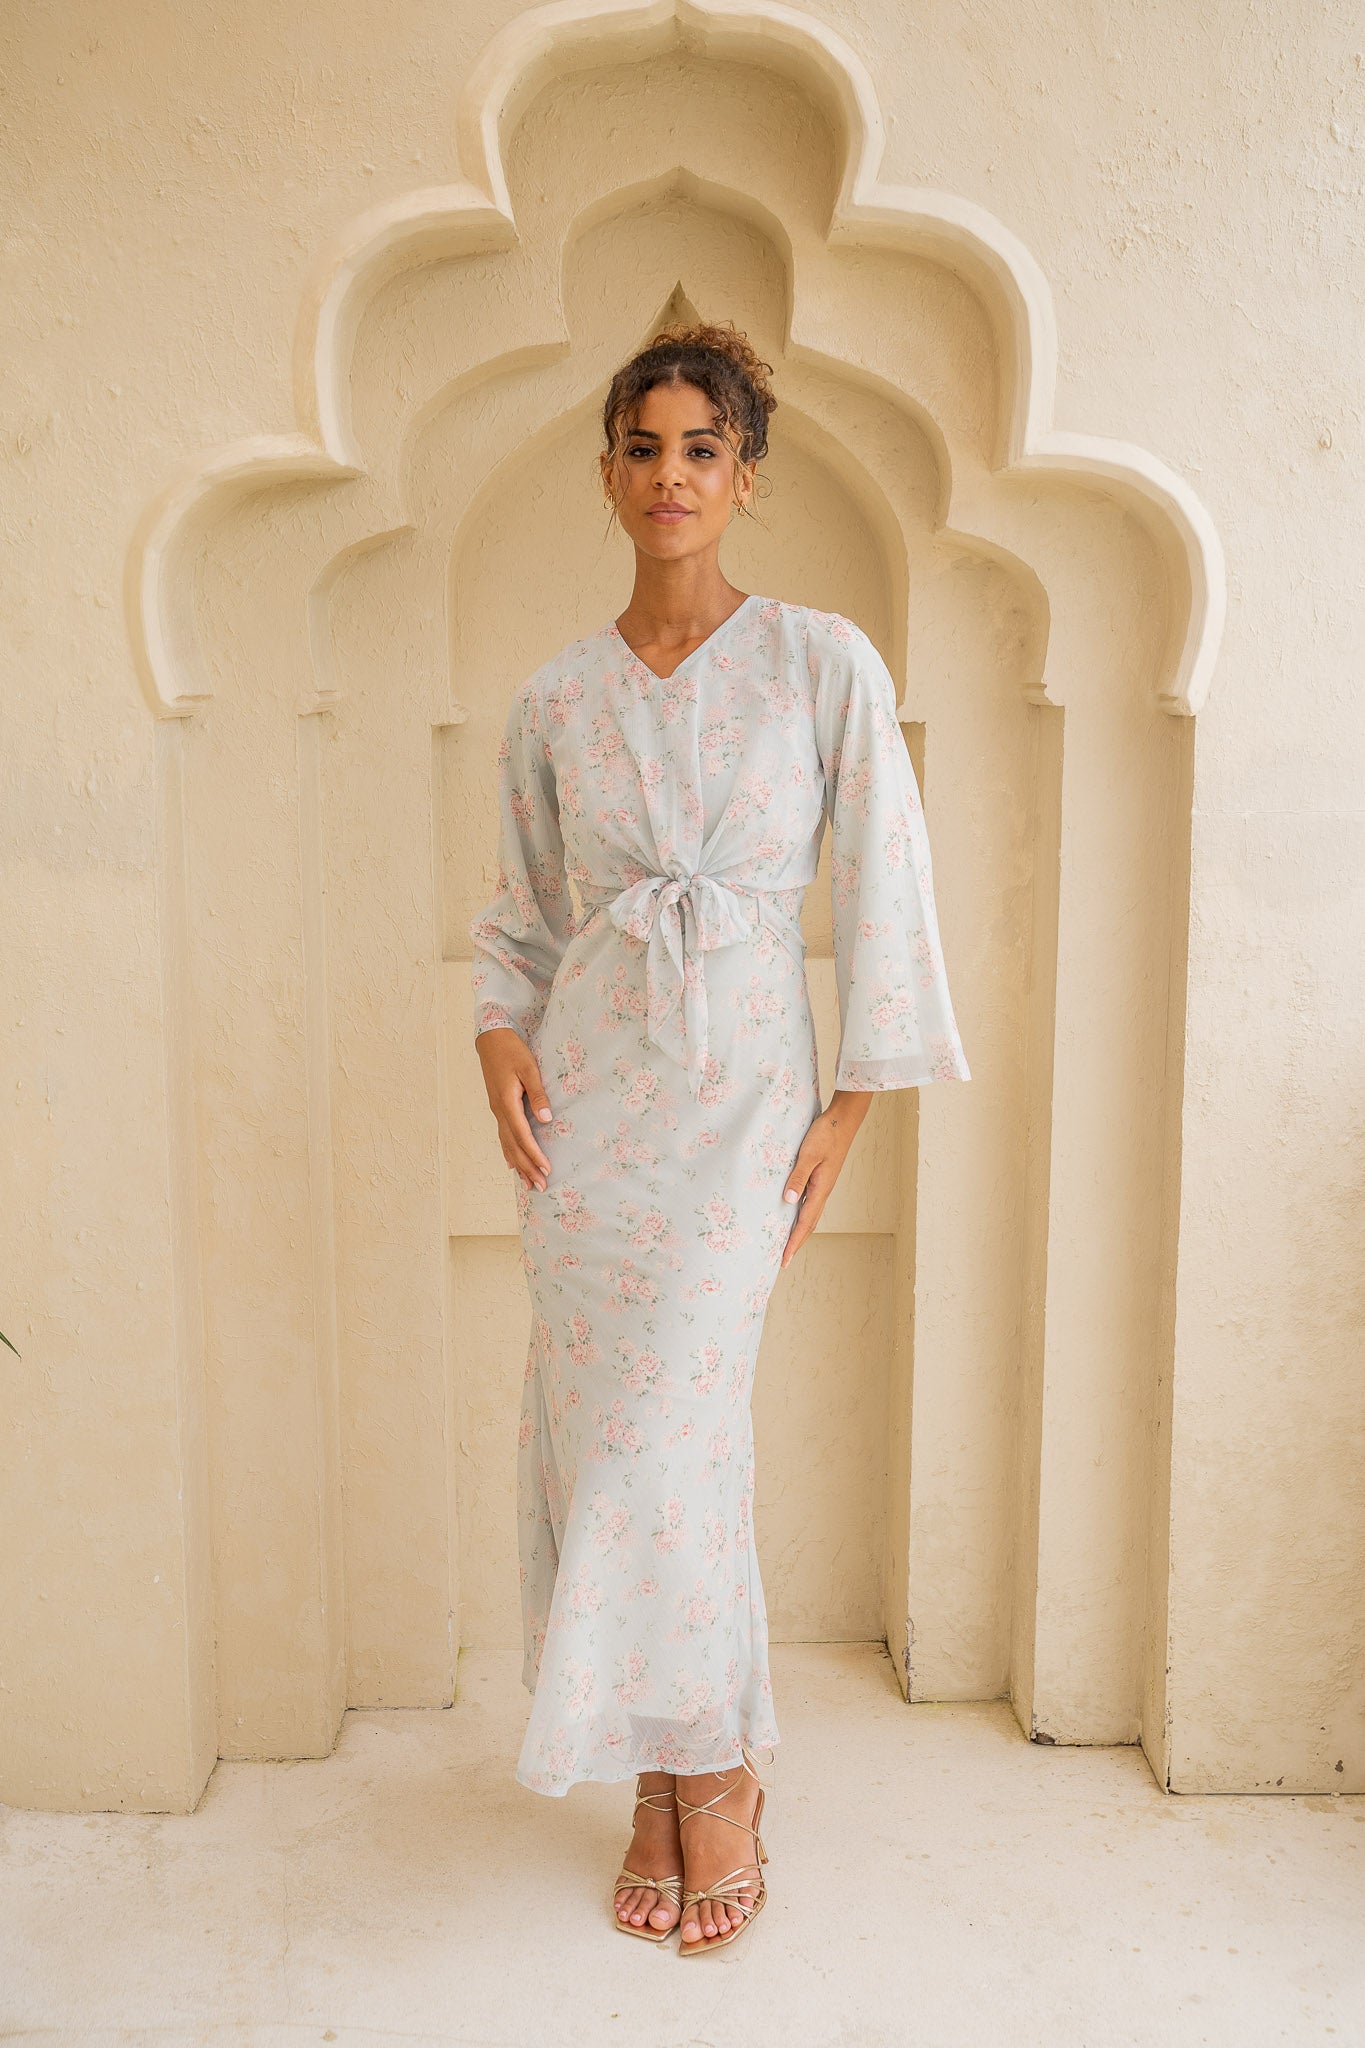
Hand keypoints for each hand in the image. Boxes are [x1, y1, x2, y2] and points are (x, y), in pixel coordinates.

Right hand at [475, 1027, 553, 1191]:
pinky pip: (503, 1136)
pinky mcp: (497, 1107)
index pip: (522, 1135)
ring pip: (507, 1144)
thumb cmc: (512, 1051)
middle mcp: (499, 1111)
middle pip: (513, 1146)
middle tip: (540, 1187)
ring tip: (528, 1184)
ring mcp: (496, 1110)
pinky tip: (512, 1164)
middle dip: (527, 1168)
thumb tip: (545, 1119)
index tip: (546, 1170)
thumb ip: (538, 1093)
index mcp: (507, 1102)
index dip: (534, 1154)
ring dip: (518, 1165)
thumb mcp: (529, 1068)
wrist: (491, 1039)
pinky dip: (508, 1152)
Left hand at [779, 1090, 871, 1267]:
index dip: (794, 1242)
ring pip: (809, 1215)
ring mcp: (822, 1185)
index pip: (805, 1223)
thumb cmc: (825, 1135)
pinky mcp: (821, 1177)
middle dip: (796, 1242)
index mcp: (820, 1189)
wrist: (842, 1120)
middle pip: (808, 1224)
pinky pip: (809, 1203)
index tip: (784, 1259)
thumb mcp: (808, 1155)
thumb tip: (788, 1201)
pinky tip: (792, 1213)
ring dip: (799, 1230)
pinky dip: (800, 1215)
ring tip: (786, 1243)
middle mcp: (822, 1191)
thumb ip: (798, 1177)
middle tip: (783, 1259)